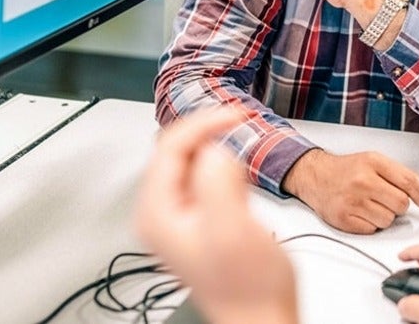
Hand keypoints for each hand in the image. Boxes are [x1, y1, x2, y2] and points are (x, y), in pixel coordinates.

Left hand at [135, 111, 297, 323]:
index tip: (237, 115)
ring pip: (191, 161)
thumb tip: (215, 150)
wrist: (260, 318)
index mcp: (158, 213)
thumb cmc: (250, 287)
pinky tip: (240, 182)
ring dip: (218, 148)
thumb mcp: (234, 229)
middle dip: (210, 132)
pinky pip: (204, 177)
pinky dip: (224, 168)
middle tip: (243, 123)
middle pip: (175, 150)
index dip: (204, 123)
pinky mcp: (198, 219)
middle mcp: (161, 213)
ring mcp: (178, 217)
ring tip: (242, 151)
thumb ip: (219, 183)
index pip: (170, 146)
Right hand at [282, 149, 418, 233]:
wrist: (316, 176)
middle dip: (401, 206)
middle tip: (392, 201)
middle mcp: (362, 181)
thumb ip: (403, 174)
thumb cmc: (347, 169)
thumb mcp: (376, 162)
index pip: (407, 181)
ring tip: (374, 206)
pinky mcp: (343, 219)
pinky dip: (371, 225)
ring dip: (386, 216)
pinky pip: (372, 229)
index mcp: (373, 162)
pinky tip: (363, 213)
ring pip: (388, 220)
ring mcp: (352, 201)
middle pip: (400, 204)